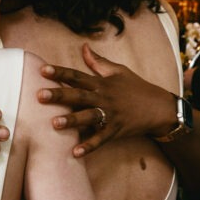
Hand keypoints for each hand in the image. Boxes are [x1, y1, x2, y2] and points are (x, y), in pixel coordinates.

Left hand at [38, 44, 175, 157]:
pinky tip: (75, 152)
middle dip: (60, 95)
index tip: (43, 70)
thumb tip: (83, 46)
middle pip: (79, 96)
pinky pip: (100, 139)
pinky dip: (89, 146)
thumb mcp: (118, 71)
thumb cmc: (136, 87)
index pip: (77, 76)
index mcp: (101, 83)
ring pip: (88, 117)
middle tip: (40, 96)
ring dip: (72, 120)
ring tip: (54, 123)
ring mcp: (110, 115)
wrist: (158, 108)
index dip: (60, 72)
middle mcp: (104, 98)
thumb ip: (97, 61)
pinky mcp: (116, 130)